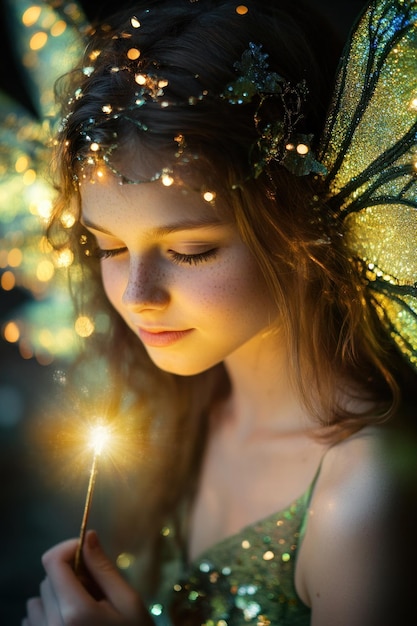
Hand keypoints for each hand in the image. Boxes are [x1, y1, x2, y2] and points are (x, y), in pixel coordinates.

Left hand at [22, 530, 152, 625]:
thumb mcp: (128, 602)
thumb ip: (104, 569)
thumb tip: (87, 536)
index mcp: (75, 611)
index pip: (53, 561)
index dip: (69, 548)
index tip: (87, 550)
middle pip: (48, 578)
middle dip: (70, 575)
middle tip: (96, 589)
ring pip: (38, 598)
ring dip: (57, 595)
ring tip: (83, 609)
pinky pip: (32, 620)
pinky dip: (48, 614)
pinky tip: (70, 624)